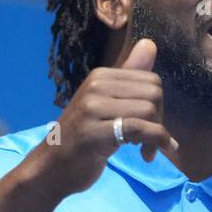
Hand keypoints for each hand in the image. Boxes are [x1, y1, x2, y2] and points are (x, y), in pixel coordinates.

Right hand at [29, 38, 178, 197]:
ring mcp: (93, 107)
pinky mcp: (95, 132)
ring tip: (145, 151)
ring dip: (156, 136)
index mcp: (100, 76)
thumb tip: (151, 44)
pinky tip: (148, 156)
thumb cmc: (81, 139)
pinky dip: (154, 142)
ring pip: (149, 111)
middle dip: (159, 120)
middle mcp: (96, 85)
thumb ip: (129, 77)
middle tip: (150, 142)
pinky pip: (139, 129)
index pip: (151, 80)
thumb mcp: (105, 104)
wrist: (52, 168)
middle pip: (154, 94)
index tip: (148, 127)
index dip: (158, 106)